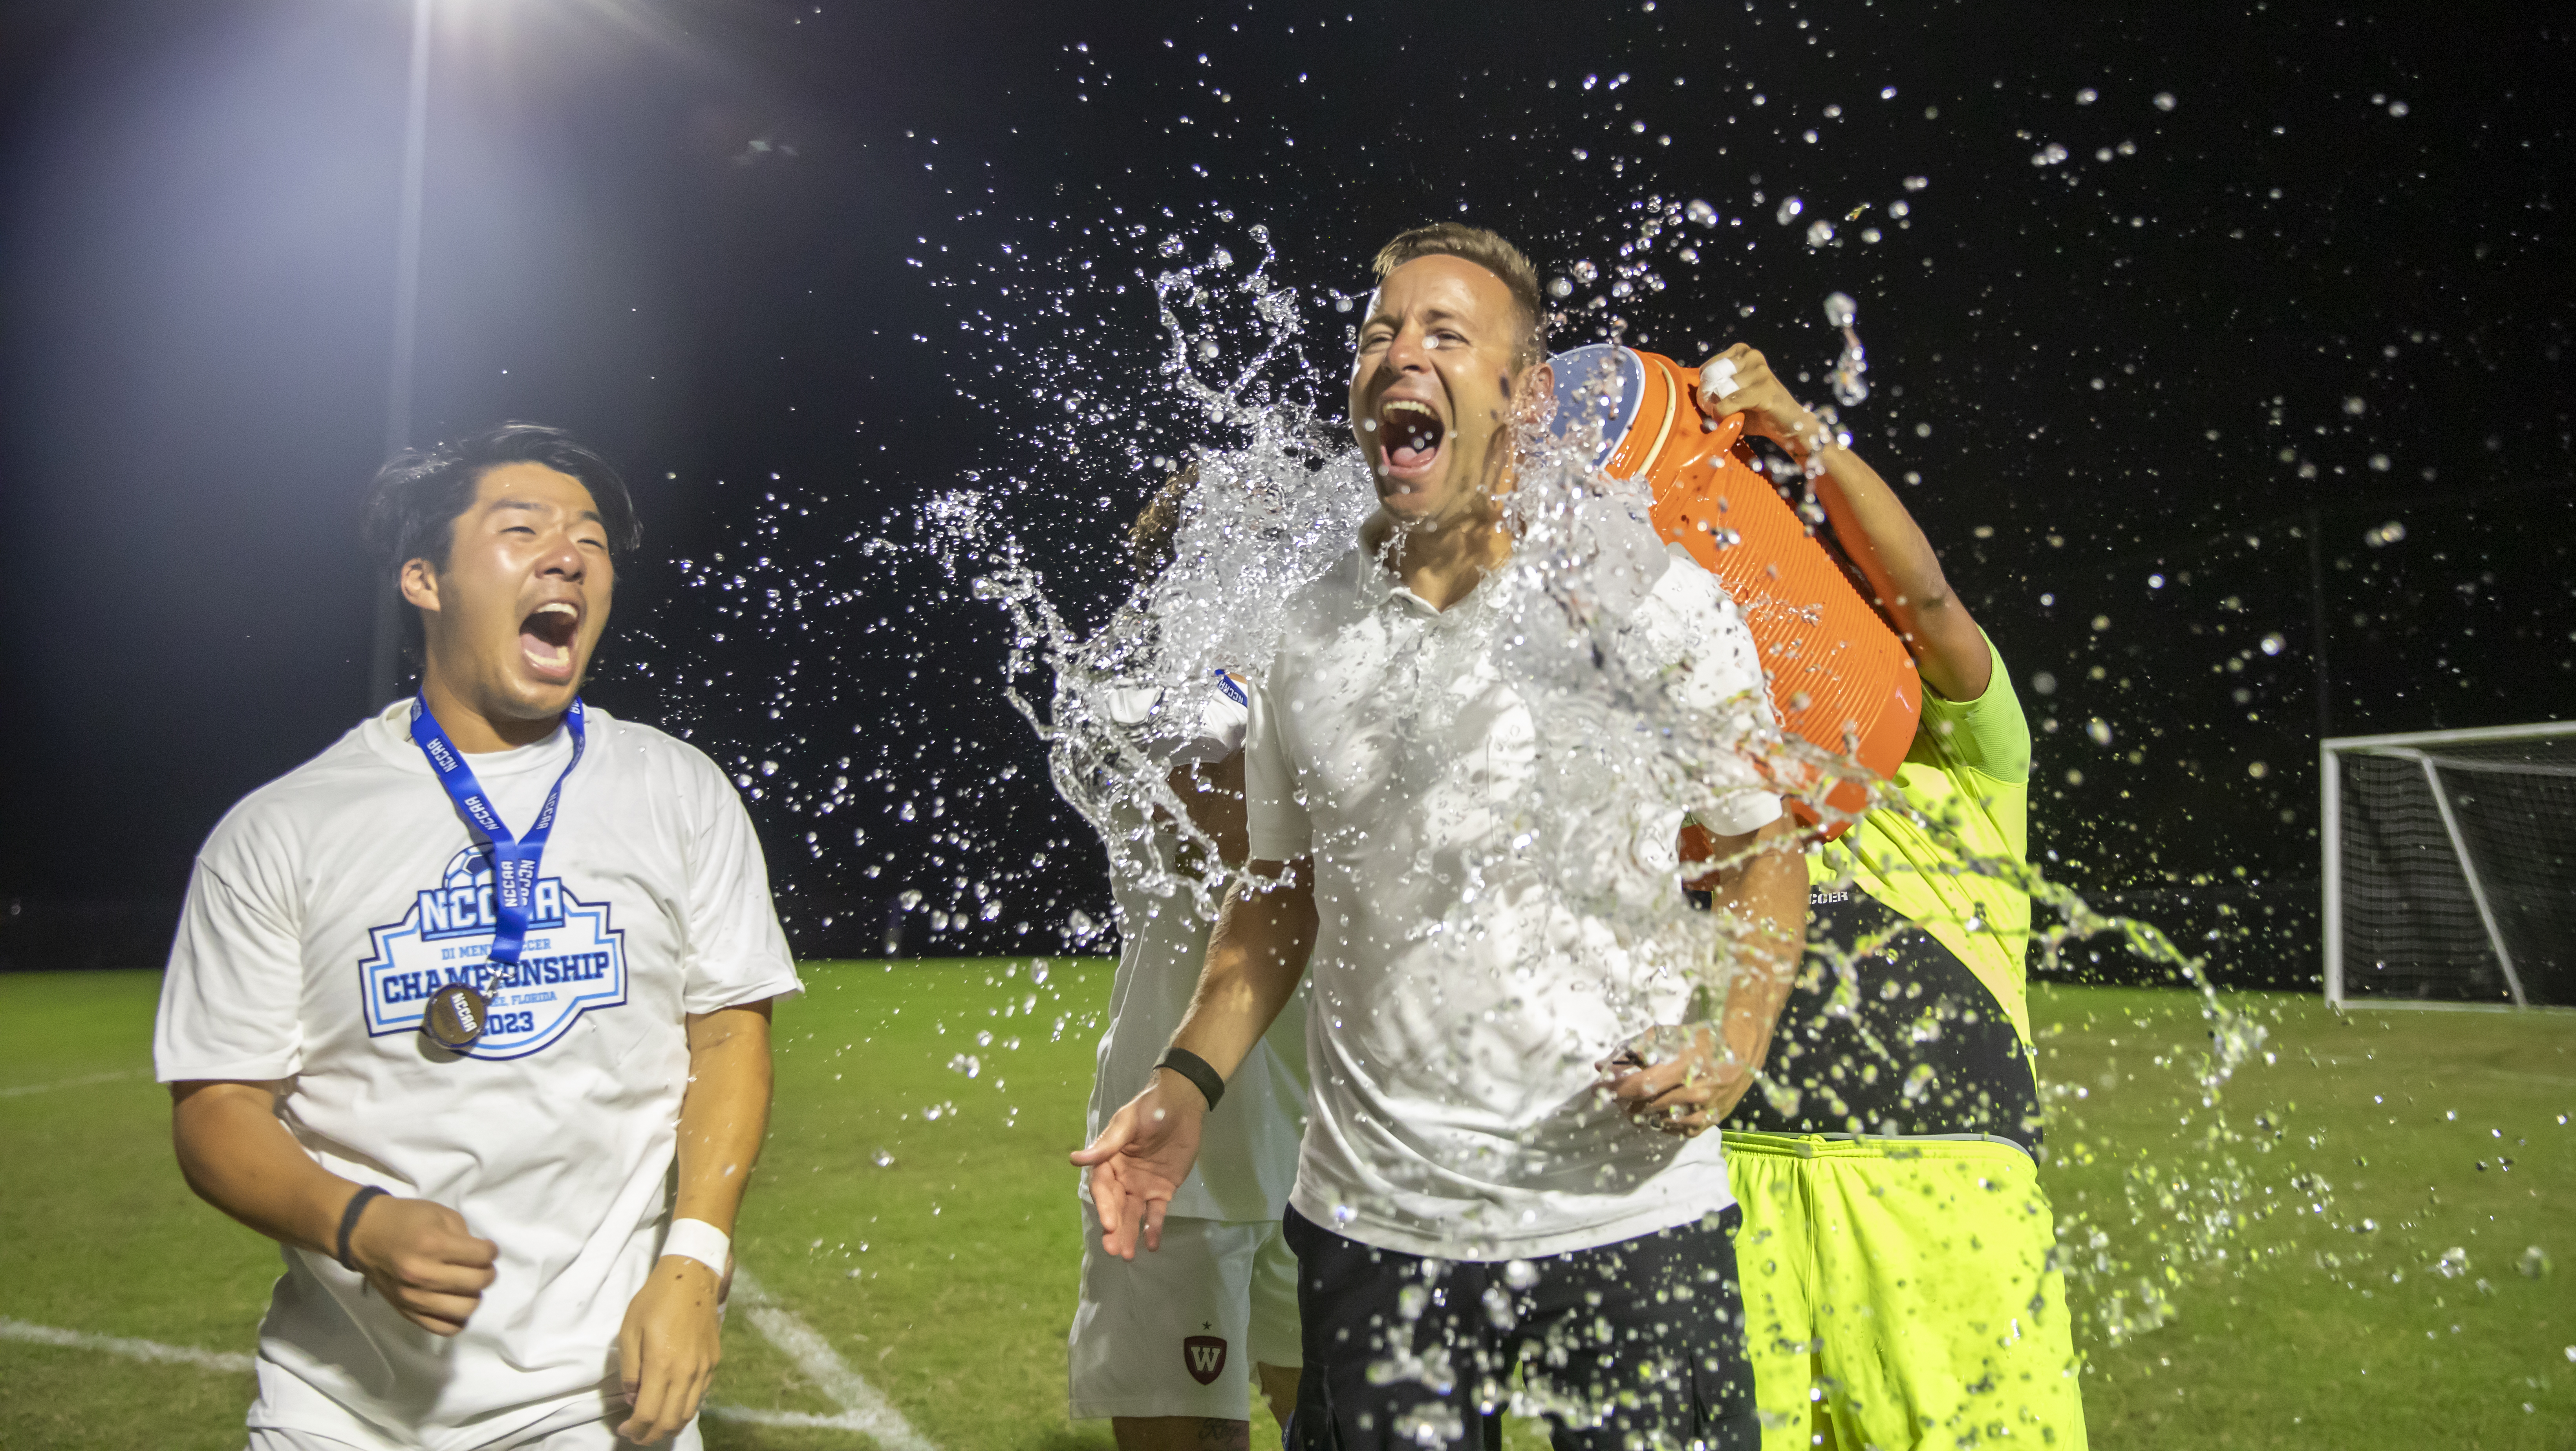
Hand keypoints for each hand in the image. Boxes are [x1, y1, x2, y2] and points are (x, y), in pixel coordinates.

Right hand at [344, 1195, 498, 1335]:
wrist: (365, 1235)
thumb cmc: (406, 1219)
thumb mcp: (441, 1214)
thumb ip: (465, 1237)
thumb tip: (483, 1258)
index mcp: (432, 1245)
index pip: (482, 1257)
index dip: (491, 1251)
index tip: (486, 1249)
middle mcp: (422, 1274)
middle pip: (477, 1284)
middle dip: (487, 1273)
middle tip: (480, 1266)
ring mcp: (413, 1297)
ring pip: (465, 1309)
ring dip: (474, 1295)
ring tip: (466, 1284)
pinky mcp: (407, 1312)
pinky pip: (444, 1328)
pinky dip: (458, 1318)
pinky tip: (455, 1302)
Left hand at [615, 1256, 724, 1444]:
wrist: (692, 1277)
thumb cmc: (655, 1300)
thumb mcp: (629, 1331)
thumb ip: (630, 1370)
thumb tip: (633, 1397)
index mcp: (661, 1364)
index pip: (648, 1414)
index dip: (634, 1429)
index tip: (624, 1428)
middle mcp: (686, 1372)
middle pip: (670, 1420)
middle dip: (651, 1434)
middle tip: (637, 1433)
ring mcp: (704, 1369)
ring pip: (689, 1413)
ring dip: (669, 1425)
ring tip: (654, 1423)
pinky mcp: (714, 1362)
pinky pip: (701, 1396)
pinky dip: (685, 1408)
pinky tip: (673, 1402)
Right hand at [1068, 1069, 1206, 1258]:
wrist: (1183, 1103)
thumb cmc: (1151, 1108)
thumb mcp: (1128, 1123)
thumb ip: (1106, 1146)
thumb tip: (1074, 1159)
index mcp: (1109, 1161)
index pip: (1103, 1188)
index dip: (1104, 1206)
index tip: (1108, 1223)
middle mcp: (1122, 1177)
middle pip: (1115, 1206)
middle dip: (1114, 1228)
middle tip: (1114, 1249)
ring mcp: (1142, 1186)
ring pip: (1133, 1214)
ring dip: (1130, 1234)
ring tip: (1128, 1256)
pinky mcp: (1163, 1190)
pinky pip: (1156, 1213)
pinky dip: (1154, 1229)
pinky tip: (1152, 1246)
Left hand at [1599, 1024, 1758, 1136]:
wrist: (1739, 1054)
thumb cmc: (1698, 1041)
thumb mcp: (1666, 1036)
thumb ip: (1633, 1050)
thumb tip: (1603, 1066)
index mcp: (1682, 1067)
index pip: (1640, 1086)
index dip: (1616, 1089)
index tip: (1598, 1089)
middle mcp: (1694, 1092)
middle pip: (1646, 1106)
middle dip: (1624, 1102)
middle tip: (1617, 1094)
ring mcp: (1702, 1110)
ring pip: (1658, 1121)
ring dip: (1641, 1113)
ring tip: (1637, 1101)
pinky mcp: (1708, 1122)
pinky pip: (1675, 1131)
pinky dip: (1661, 1122)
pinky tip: (1658, 1110)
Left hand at [1694, 344, 1827, 455]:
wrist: (1788, 424)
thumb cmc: (1757, 410)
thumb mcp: (1733, 393)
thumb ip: (1716, 389)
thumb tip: (1696, 394)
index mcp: (1744, 353)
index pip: (1708, 367)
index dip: (1704, 387)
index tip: (1710, 400)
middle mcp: (1753, 357)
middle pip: (1713, 376)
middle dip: (1707, 396)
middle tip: (1712, 409)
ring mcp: (1761, 372)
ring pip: (1721, 389)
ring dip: (1716, 406)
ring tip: (1723, 415)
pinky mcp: (1765, 391)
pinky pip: (1731, 401)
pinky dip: (1723, 413)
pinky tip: (1725, 419)